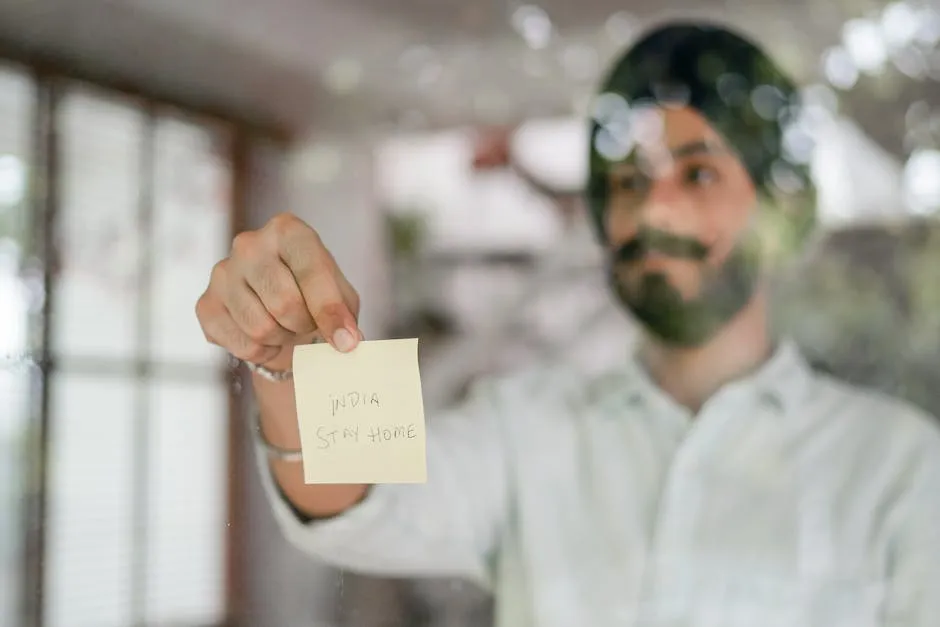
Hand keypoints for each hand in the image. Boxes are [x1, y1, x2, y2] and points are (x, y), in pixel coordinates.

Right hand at [196, 213, 361, 371]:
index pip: (311, 272)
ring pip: (261, 328)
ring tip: (287, 327)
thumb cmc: (313, 293)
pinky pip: (242, 345)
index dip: (331, 311)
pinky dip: (262, 351)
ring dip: (283, 339)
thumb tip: (347, 341)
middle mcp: (248, 244)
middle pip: (284, 304)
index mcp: (287, 230)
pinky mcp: (206, 304)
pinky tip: (266, 337)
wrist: (277, 305)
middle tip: (309, 323)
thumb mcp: (340, 292)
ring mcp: (222, 273)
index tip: (348, 342)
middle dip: (305, 325)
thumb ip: (344, 312)